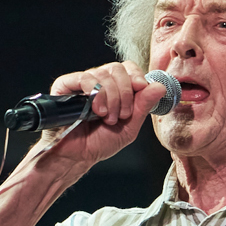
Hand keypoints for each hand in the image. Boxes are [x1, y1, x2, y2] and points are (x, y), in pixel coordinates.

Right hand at [30, 61, 161, 169]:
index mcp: (114, 89)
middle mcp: (98, 82)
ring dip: (111, 98)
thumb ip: (144, 106)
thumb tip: (160, 86)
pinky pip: (85, 77)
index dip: (136, 76)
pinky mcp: (65, 85)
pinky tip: (97, 110)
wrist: (77, 156)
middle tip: (121, 114)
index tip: (140, 88)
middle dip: (124, 92)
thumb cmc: (99, 143)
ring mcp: (82, 83)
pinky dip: (95, 92)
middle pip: (117, 68)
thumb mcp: (129, 127)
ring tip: (107, 118)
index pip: (128, 68)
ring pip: (103, 73)